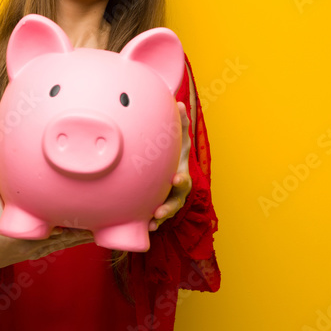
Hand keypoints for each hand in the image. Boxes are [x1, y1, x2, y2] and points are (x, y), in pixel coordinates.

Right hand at [0, 166, 94, 268]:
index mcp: (23, 234)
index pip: (48, 229)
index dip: (65, 225)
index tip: (76, 214)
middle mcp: (36, 244)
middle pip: (64, 237)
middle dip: (81, 228)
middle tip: (99, 219)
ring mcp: (41, 249)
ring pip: (67, 242)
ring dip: (83, 235)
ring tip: (102, 226)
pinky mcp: (44, 251)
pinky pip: (64, 245)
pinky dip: (77, 239)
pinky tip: (92, 234)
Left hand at [149, 102, 191, 231]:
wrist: (174, 174)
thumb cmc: (174, 154)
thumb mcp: (179, 141)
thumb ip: (180, 125)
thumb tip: (179, 103)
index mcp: (181, 172)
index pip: (183, 177)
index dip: (180, 181)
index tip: (175, 180)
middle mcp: (178, 189)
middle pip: (176, 201)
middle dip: (170, 205)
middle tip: (160, 210)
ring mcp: (171, 199)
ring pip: (168, 211)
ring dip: (161, 217)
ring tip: (153, 221)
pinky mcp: (162, 207)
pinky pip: (158, 219)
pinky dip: (153, 224)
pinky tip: (147, 228)